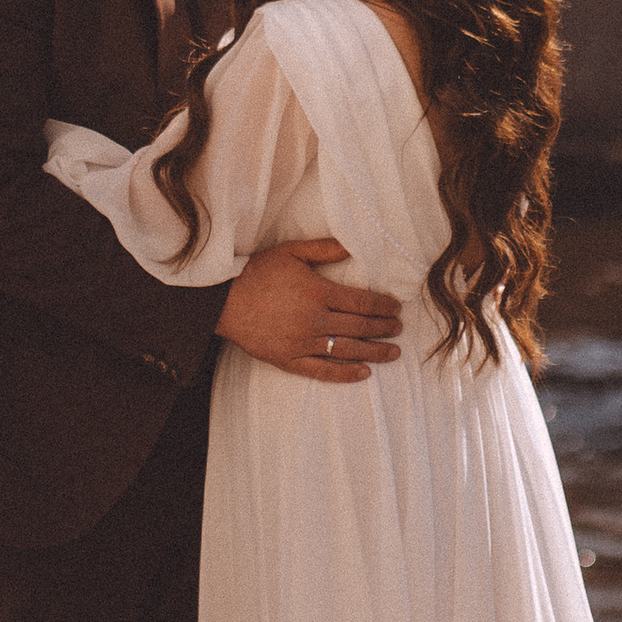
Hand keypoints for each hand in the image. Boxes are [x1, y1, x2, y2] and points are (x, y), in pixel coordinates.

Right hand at [217, 238, 405, 382]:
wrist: (223, 301)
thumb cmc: (257, 273)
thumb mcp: (290, 252)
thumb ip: (324, 249)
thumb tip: (352, 248)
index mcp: (318, 292)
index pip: (362, 301)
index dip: (383, 305)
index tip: (396, 308)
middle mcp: (314, 320)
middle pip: (360, 326)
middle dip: (384, 328)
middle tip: (399, 328)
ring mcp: (302, 343)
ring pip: (347, 350)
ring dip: (374, 351)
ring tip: (393, 352)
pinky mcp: (289, 360)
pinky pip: (322, 370)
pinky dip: (345, 373)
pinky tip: (364, 373)